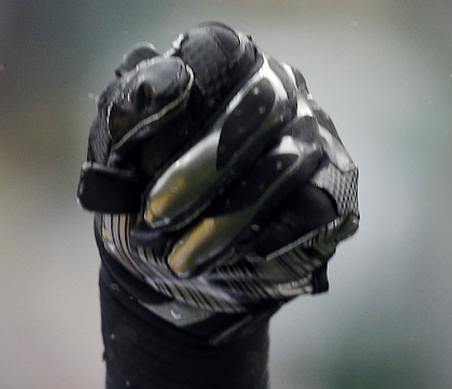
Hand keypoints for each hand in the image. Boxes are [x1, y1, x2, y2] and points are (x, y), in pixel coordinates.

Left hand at [77, 22, 357, 336]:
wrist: (174, 274)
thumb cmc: (146, 202)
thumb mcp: (117, 163)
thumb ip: (122, 121)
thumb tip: (139, 87)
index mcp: (223, 70)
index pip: (215, 51)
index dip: (175, 91)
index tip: (128, 145)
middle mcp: (277, 89)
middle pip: (259, 106)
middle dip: (200, 168)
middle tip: (153, 215)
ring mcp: (313, 136)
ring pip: (283, 165)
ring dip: (224, 221)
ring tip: (179, 262)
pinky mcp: (334, 190)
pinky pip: (308, 209)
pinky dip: (260, 242)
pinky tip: (227, 261)